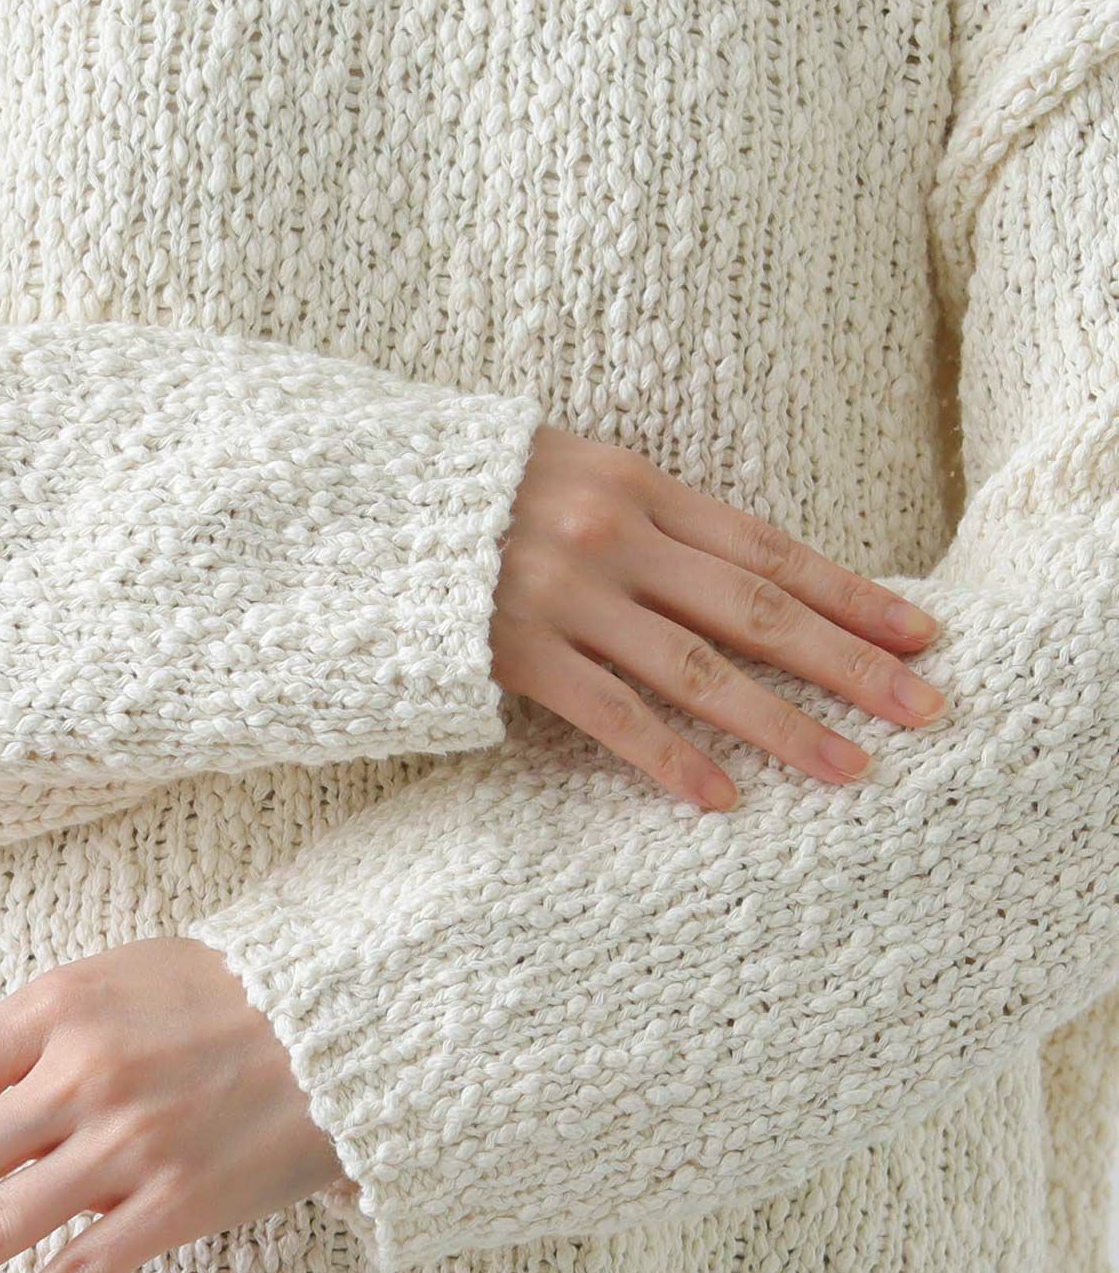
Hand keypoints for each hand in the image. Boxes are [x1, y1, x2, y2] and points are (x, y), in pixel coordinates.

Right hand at [490, 426, 948, 808]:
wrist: (350, 503)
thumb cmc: (465, 492)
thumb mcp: (566, 474)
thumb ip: (644, 514)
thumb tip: (733, 573)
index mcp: (635, 480)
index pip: (767, 547)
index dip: (849, 592)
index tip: (919, 632)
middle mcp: (613, 532)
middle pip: (756, 609)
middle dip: (848, 662)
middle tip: (923, 708)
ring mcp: (563, 592)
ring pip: (699, 668)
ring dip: (782, 723)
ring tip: (850, 767)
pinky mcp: (513, 650)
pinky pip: (610, 714)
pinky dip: (671, 757)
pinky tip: (723, 798)